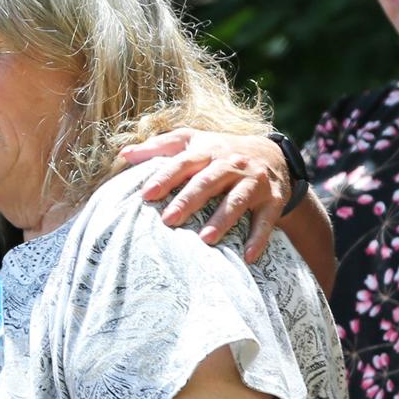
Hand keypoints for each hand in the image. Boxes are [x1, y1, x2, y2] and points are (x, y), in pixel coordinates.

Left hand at [120, 128, 290, 262]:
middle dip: (189, 200)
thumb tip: (124, 154)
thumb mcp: (192, 141)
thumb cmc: (220, 151)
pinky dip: (259, 238)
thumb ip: (158, 147)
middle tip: (169, 220)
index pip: (183, 162)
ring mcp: (253, 182)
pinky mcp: (273, 200)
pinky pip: (266, 221)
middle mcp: (231, 164)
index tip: (146, 194)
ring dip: (222, 219)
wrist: (273, 155)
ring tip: (205, 239)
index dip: (165, 177)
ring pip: (237, 200)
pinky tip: (247, 257)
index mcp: (208, 151)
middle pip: (208, 181)